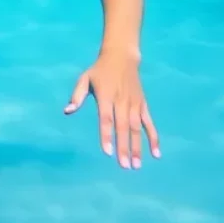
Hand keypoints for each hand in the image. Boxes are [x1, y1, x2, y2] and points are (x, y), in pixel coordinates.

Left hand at [64, 50, 159, 168]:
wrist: (122, 56)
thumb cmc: (100, 70)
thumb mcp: (85, 78)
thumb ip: (77, 96)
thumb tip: (67, 111)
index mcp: (106, 95)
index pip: (106, 118)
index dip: (107, 135)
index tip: (107, 152)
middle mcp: (121, 100)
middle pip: (123, 126)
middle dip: (124, 147)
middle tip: (124, 166)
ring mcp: (134, 103)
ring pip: (137, 128)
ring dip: (138, 147)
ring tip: (136, 165)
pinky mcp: (143, 104)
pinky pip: (149, 123)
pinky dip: (153, 138)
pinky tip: (156, 153)